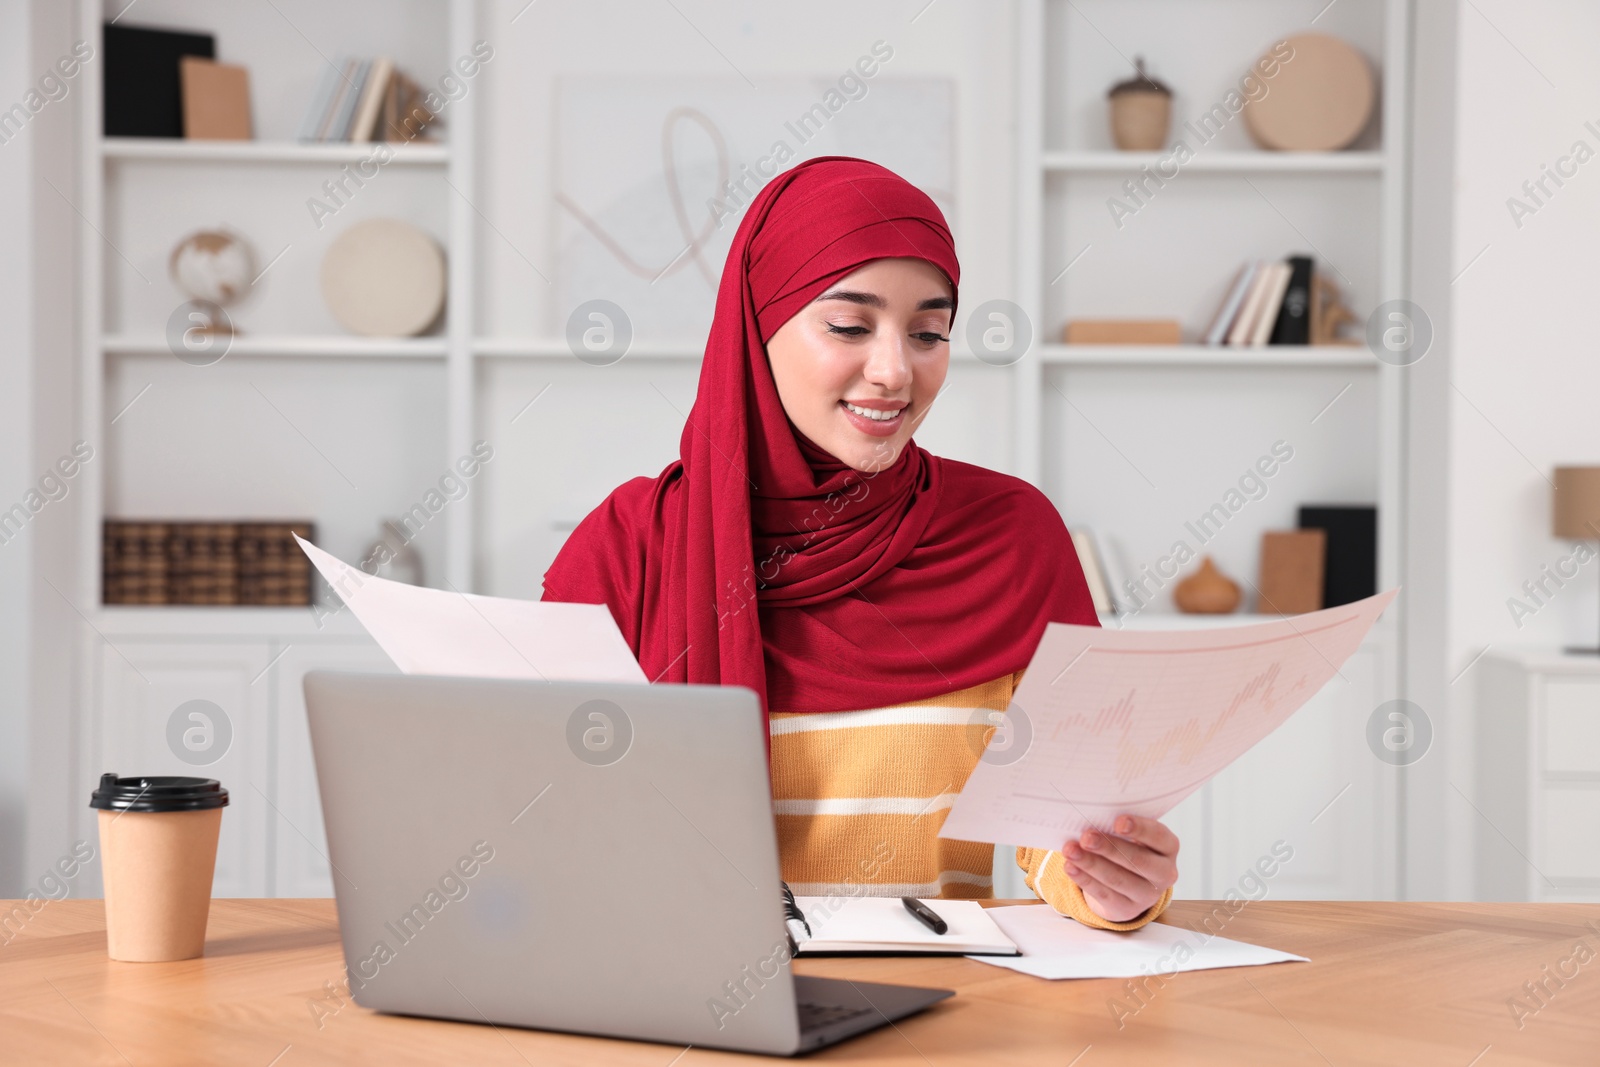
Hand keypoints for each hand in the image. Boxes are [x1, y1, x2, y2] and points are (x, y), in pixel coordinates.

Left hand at [1062, 814, 1178, 923]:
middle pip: (1137, 860)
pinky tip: (1070, 867)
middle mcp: (1164, 873)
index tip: (1118, 821)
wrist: (1129, 885)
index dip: (1139, 828)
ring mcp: (1147, 895)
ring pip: (1118, 879)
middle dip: (1109, 848)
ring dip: (1091, 864)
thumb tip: (1093, 816)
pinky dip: (1084, 879)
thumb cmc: (1129, 847)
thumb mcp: (1133, 835)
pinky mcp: (1127, 909)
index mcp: (1168, 847)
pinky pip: (1104, 894)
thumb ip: (1120, 827)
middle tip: (1086, 837)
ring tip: (1070, 850)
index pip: (1158, 836)